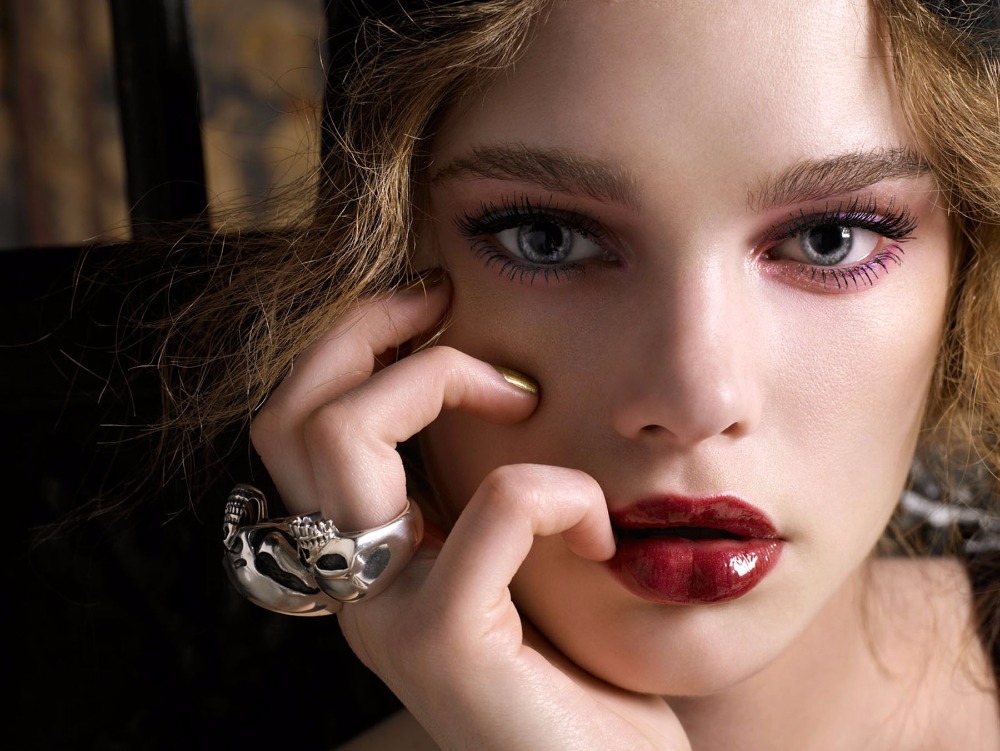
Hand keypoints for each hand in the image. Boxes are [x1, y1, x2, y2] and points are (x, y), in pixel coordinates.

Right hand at [250, 274, 689, 749]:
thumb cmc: (578, 681)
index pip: (295, 426)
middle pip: (291, 415)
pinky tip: (602, 533)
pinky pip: (502, 504)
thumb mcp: (515, 564)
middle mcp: (351, 588)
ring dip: (446, 377)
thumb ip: (478, 493)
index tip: (434, 302)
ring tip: (522, 399)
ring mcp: (386, 617)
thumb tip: (499, 381)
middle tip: (442, 298)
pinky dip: (564, 488)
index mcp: (363, 561)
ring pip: (345, 435)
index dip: (350, 343)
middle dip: (364, 326)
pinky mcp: (447, 644)